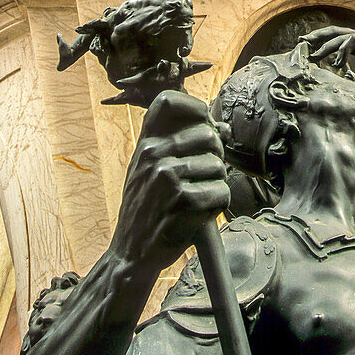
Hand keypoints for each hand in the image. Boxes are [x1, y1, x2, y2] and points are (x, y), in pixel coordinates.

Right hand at [112, 90, 228, 274]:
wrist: (131, 253)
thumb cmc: (146, 208)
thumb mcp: (150, 171)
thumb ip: (180, 146)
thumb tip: (222, 127)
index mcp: (145, 145)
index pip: (168, 101)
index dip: (194, 107)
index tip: (204, 121)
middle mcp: (154, 156)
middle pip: (209, 135)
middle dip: (215, 155)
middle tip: (203, 175)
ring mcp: (169, 178)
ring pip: (219, 166)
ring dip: (216, 184)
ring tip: (196, 198)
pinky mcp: (185, 202)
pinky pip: (222, 192)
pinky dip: (217, 205)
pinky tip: (199, 214)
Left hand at [303, 26, 354, 80]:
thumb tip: (353, 86)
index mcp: (354, 44)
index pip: (331, 43)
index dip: (319, 46)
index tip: (307, 54)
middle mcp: (354, 37)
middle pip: (329, 35)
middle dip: (314, 39)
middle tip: (299, 44)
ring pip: (335, 37)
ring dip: (323, 44)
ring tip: (312, 54)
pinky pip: (349, 42)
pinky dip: (341, 51)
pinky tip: (336, 62)